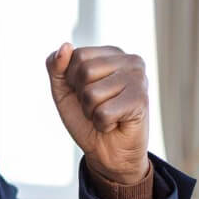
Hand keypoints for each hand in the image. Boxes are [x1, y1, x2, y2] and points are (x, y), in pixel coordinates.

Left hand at [45, 43, 149, 184]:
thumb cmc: (86, 118)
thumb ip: (57, 66)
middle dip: (82, 96)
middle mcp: (129, 60)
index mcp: (111, 53)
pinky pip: (103, 112)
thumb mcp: (63, 90)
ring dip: (91, 112)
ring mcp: (138, 79)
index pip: (77, 55)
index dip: (71, 80)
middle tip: (97, 106)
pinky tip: (116, 123)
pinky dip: (102, 124)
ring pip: (92, 93)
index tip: (85, 92)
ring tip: (106, 115)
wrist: (107, 152)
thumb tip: (65, 46)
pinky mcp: (141, 100)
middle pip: (84, 71)